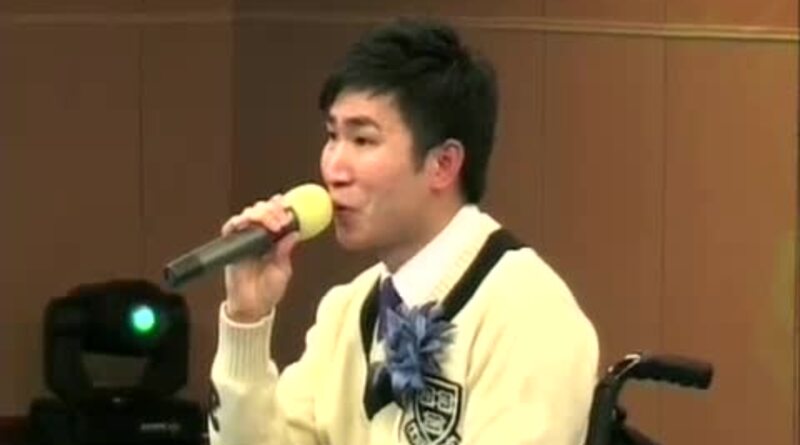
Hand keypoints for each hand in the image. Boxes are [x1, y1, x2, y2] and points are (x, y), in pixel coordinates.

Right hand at [220, 195, 299, 321]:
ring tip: (273, 224)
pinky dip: (239, 220)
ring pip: (249, 214)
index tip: (289, 207)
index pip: (276, 215)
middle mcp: (258, 236)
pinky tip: (250, 222)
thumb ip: (285, 251)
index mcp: (274, 240)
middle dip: (273, 209)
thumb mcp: (282, 270)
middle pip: (262, 209)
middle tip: (283, 219)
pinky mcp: (230, 244)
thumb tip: (295, 233)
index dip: (281, 207)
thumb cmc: (269, 290)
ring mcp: (244, 239)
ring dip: (261, 213)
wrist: (252, 306)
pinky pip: (231, 226)